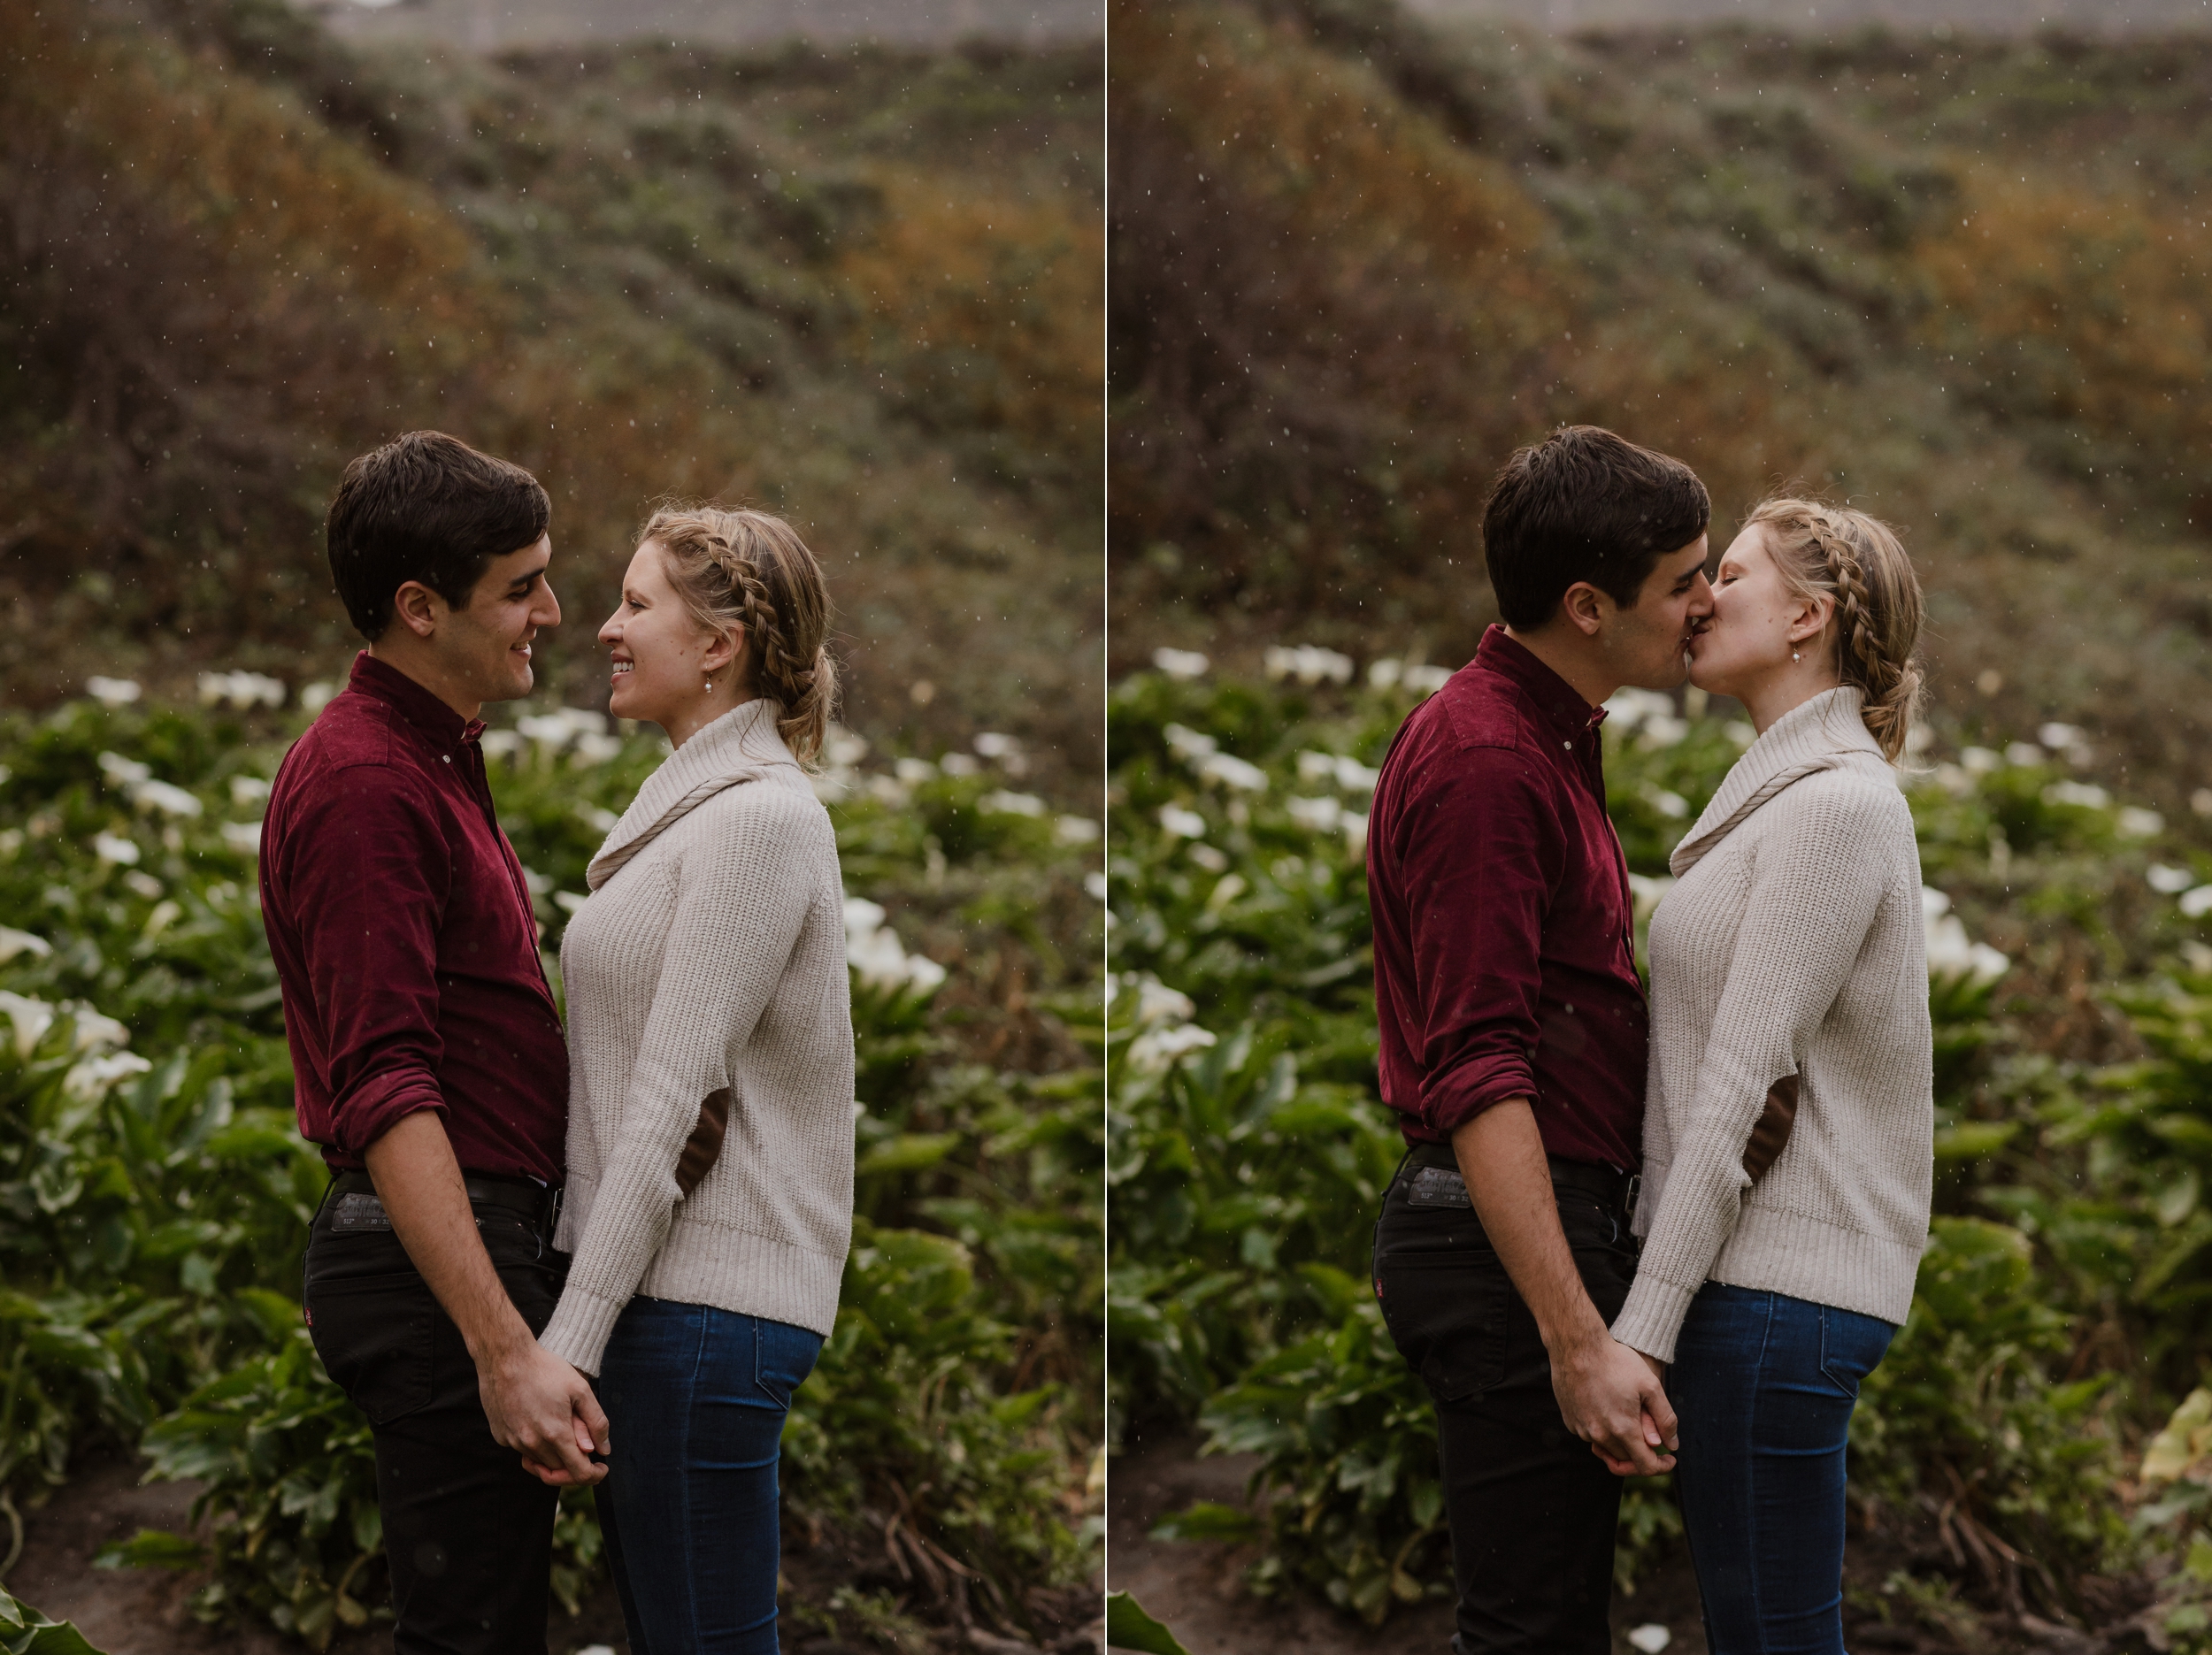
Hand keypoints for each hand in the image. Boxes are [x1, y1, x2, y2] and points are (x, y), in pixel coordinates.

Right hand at [480, 1339, 609, 1486]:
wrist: (504, 1357)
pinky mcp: (501, 1436)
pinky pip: (522, 1450)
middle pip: (559, 1470)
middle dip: (576, 1464)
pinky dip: (535, 1447)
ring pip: (540, 1462)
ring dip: (555, 1457)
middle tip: (586, 1449)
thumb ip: (596, 1422)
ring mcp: (514, 1441)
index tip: (602, 1468)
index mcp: (556, 1434)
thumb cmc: (545, 1369)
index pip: (578, 1473)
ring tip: (564, 1435)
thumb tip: (604, 1450)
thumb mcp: (580, 1389)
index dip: (594, 1475)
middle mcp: (532, 1444)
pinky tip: (541, 1426)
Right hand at [1551, 1333, 1676, 1477]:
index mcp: (1623, 1429)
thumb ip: (1666, 1418)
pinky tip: (1608, 1413)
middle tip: (1653, 1441)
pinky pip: (1590, 1436)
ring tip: (1630, 1427)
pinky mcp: (1570, 1420)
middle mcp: (1600, 1435)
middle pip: (1625, 1460)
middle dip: (1641, 1455)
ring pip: (1606, 1449)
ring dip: (1621, 1445)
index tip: (1669, 1459)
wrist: (1576, 1346)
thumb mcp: (1650, 1385)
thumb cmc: (1616, 1362)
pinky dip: (1602, 1433)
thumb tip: (1672, 1444)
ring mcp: (1582, 1429)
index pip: (1645, 1466)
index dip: (1661, 1466)